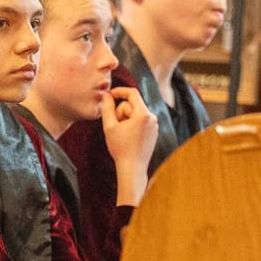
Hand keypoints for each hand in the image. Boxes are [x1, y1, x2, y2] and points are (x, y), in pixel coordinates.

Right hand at [101, 87, 157, 205]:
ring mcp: (154, 125)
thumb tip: (106, 95)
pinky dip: (132, 125)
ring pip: (136, 113)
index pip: (132, 93)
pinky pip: (140, 121)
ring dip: (126, 120)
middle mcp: (152, 117)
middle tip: (115, 126)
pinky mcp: (153, 132)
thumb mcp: (109, 127)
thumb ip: (107, 108)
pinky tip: (128, 139)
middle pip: (132, 104)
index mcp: (144, 114)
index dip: (119, 91)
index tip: (109, 95)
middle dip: (121, 112)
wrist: (133, 168)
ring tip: (122, 134)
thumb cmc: (120, 148)